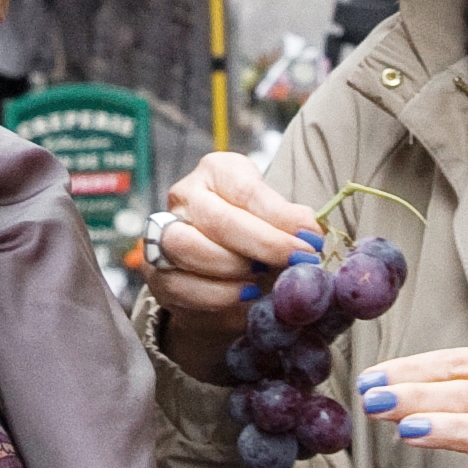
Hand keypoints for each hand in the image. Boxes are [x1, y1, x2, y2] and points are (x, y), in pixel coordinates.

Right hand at [141, 152, 326, 364]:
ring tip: (261, 278)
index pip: (246, 190)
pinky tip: (243, 296)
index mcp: (217, 171)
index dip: (281, 217)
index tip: (311, 240)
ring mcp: (163, 231)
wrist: (223, 275)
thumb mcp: (276, 220)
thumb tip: (310, 232)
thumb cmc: (254, 237)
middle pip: (217, 219)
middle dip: (264, 244)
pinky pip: (179, 284)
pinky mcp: (155, 271)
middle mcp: (185, 195)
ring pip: (187, 247)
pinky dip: (217, 295)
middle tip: (297, 263)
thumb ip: (291, 223)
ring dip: (232, 267)